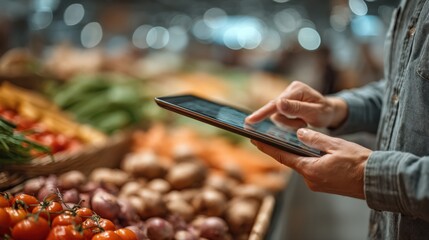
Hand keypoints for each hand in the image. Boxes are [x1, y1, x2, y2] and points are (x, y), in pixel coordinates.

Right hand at [245, 81, 347, 128]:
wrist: (329, 112)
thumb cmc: (325, 112)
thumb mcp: (314, 112)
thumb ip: (296, 108)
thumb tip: (278, 103)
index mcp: (296, 89)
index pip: (276, 103)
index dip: (262, 113)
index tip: (250, 121)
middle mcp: (289, 91)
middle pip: (276, 111)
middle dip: (288, 121)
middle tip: (303, 123)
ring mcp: (285, 98)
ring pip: (277, 116)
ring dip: (290, 123)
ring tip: (304, 122)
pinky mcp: (283, 105)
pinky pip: (279, 117)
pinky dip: (289, 123)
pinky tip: (300, 121)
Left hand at [251, 128, 371, 198]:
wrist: (376, 180)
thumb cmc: (359, 163)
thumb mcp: (336, 145)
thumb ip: (315, 138)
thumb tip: (299, 132)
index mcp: (310, 169)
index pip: (282, 156)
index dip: (267, 147)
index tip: (254, 139)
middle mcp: (310, 180)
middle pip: (290, 161)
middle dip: (279, 148)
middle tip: (266, 136)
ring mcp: (317, 184)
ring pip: (301, 165)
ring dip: (295, 154)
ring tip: (285, 140)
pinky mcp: (323, 184)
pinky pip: (310, 169)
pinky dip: (305, 159)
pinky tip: (306, 151)